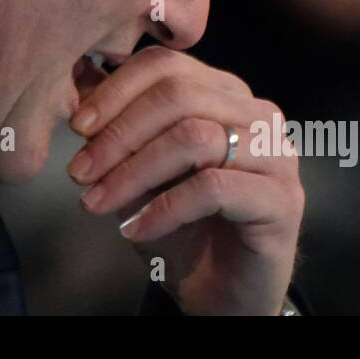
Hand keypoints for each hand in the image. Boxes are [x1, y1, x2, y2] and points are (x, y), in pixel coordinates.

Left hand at [67, 47, 303, 314]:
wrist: (219, 293)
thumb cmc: (179, 225)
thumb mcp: (137, 169)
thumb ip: (117, 125)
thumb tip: (78, 78)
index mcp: (224, 93)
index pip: (166, 65)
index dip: (116, 91)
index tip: (77, 126)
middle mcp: (257, 114)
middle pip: (179, 95)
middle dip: (119, 133)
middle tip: (80, 171)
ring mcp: (276, 154)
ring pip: (194, 137)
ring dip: (134, 172)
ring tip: (97, 203)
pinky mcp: (282, 200)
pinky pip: (212, 188)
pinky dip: (163, 209)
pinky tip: (135, 230)